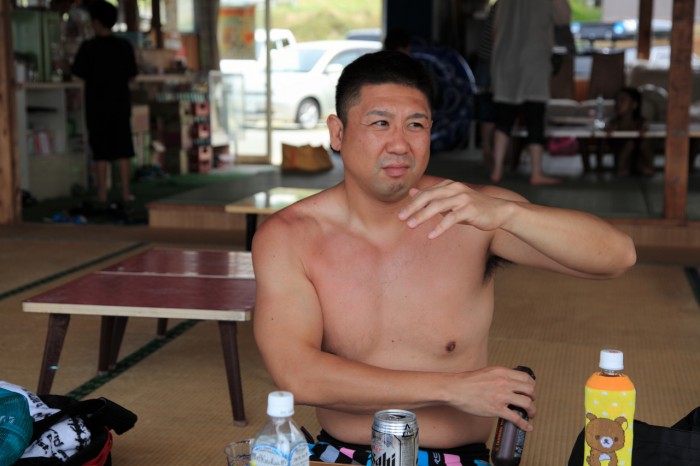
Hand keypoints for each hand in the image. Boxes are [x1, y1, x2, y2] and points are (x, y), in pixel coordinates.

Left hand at [398, 180, 512, 238]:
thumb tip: (412, 192)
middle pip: (428, 197)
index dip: (412, 203)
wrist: (498, 211)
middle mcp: (454, 188)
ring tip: (411, 226)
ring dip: (422, 216)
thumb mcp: (450, 200)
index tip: (400, 214)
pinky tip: (431, 235)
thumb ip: (432, 197)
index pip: (425, 193)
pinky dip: (440, 227)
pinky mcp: (470, 209)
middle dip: (413, 208)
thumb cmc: (472, 207)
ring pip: (437, 206)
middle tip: (400, 218)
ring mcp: (462, 198)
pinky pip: (451, 218)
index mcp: (448, 185)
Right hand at [451, 366, 536, 431]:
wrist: (455, 389)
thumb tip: (509, 383)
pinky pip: (516, 418)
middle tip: (530, 403)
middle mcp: (504, 383)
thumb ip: (500, 376)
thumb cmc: (467, 381)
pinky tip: (527, 427)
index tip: (530, 391)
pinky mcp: (496, 409)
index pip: (526, 377)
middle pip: (530, 390)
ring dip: (532, 411)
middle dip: (533, 398)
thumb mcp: (487, 372)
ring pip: (527, 403)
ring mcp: (501, 396)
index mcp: (502, 372)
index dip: (531, 385)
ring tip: (530, 414)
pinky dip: (524, 424)